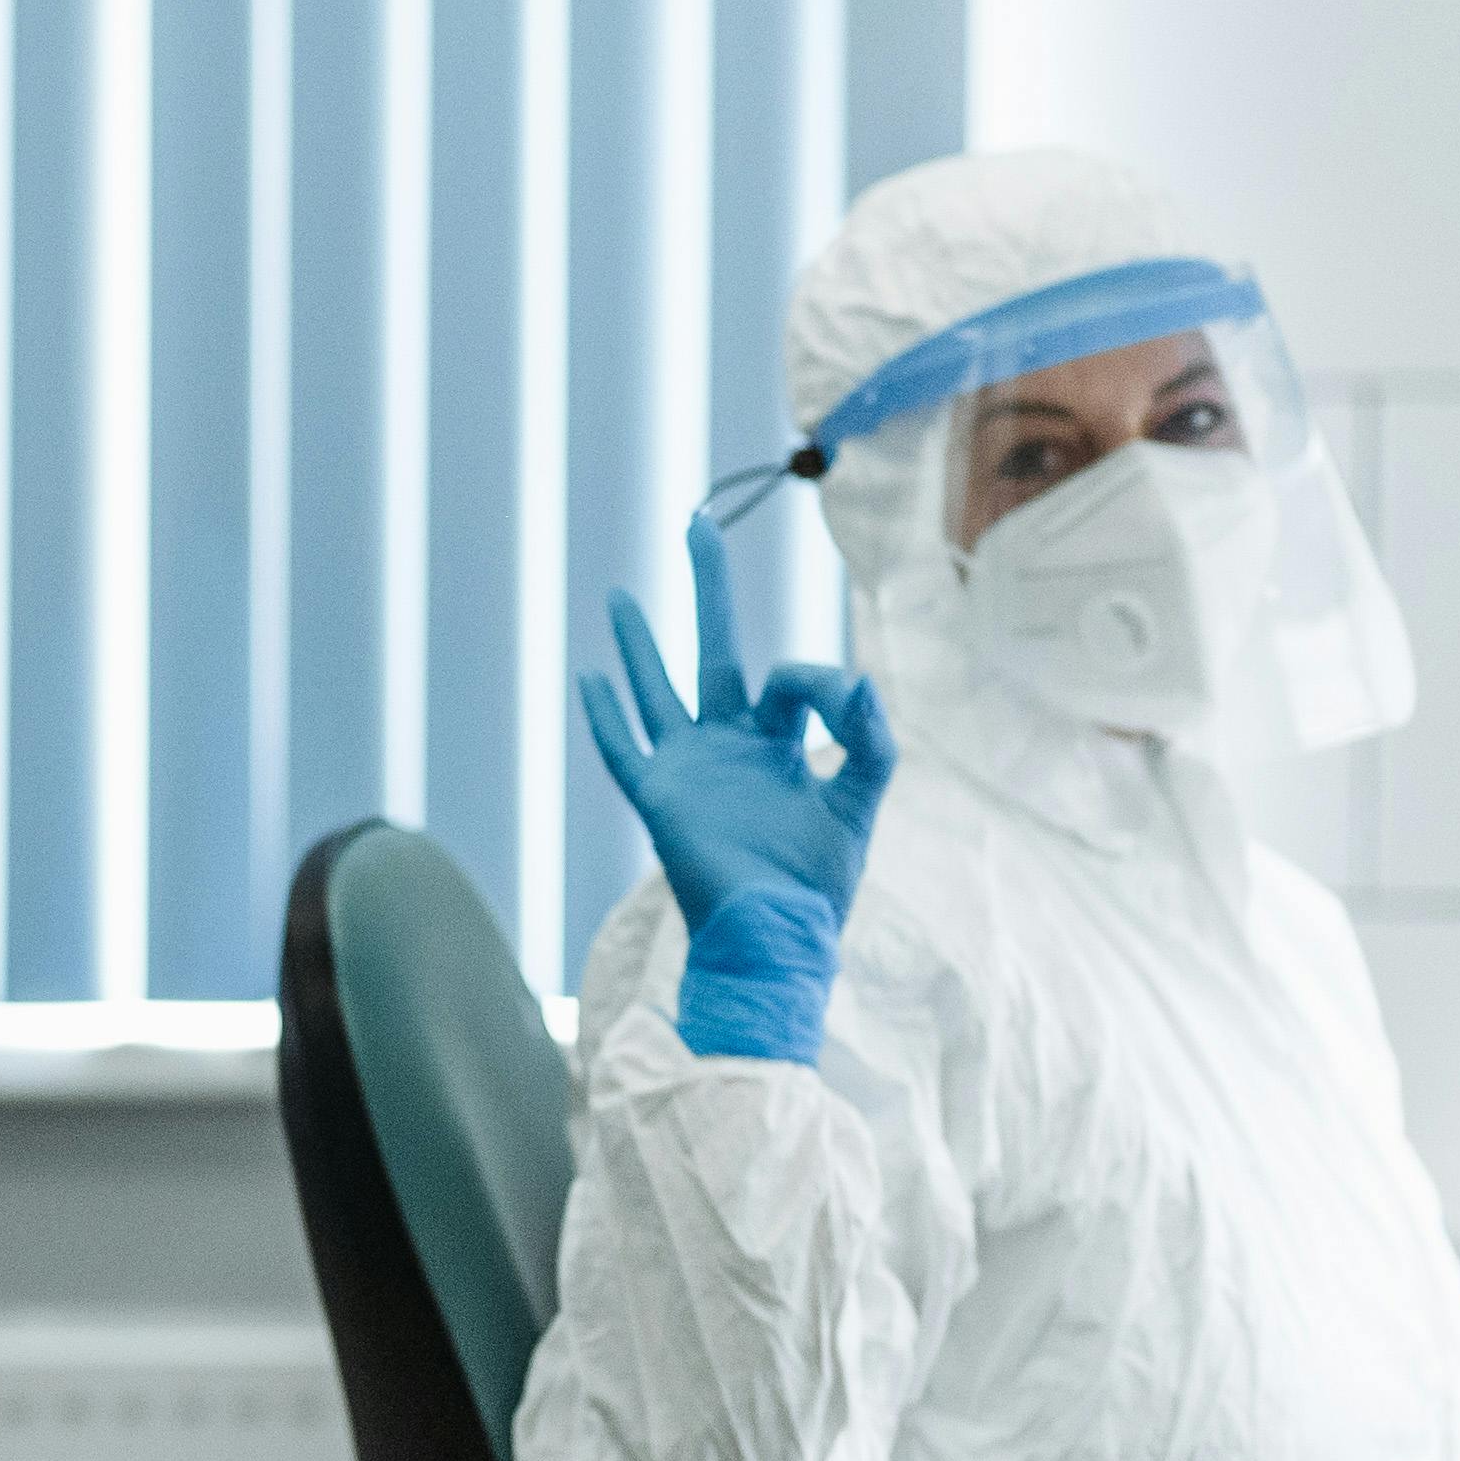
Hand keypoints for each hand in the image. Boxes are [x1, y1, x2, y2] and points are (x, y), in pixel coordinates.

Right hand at [578, 518, 893, 934]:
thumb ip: (871, 742)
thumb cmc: (818, 883)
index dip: (824, 681)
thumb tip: (860, 681)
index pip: (794, 681)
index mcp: (782, 745)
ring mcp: (690, 767)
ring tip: (621, 593)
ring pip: (659, 689)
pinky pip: (625, 750)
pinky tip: (588, 678)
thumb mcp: (860, 802)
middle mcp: (731, 745)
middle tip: (698, 525)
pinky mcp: (660, 797)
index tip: (849, 700)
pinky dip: (605, 717)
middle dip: (709, 588)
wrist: (774, 936)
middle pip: (715, 650)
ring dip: (639, 642)